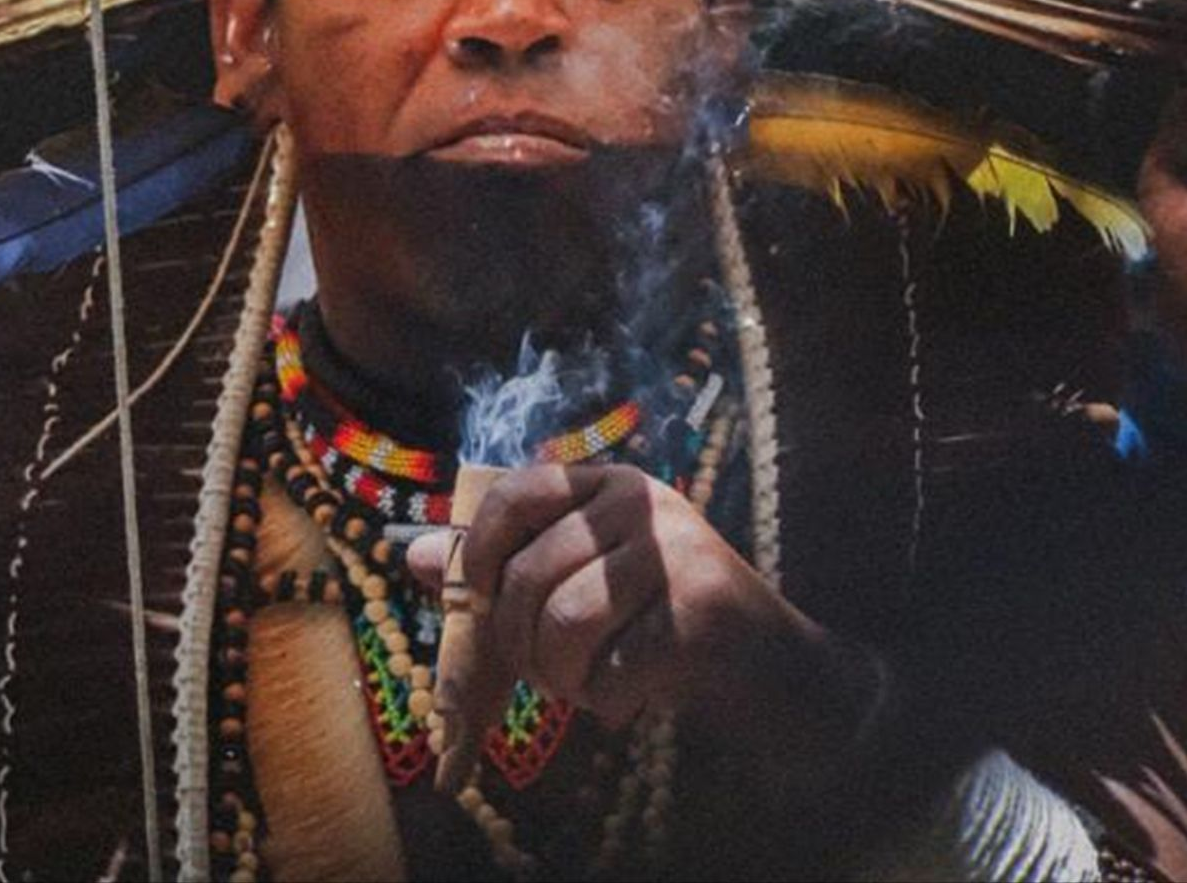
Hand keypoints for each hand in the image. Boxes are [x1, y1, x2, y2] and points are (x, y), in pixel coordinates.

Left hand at [408, 464, 880, 788]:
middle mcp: (645, 506)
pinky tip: (633, 697)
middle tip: (550, 672)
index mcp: (612, 485)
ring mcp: (677, 556)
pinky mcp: (699, 615)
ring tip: (589, 684)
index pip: (518, 491)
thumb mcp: (586, 578)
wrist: (776, 667)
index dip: (479, 549)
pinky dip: (607, 701)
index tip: (478, 599)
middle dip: (520, 643)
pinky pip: (610, 670)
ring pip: (563, 623)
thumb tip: (410, 554)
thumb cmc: (664, 622)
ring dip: (562, 677)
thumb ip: (504, 565)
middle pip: (531, 573)